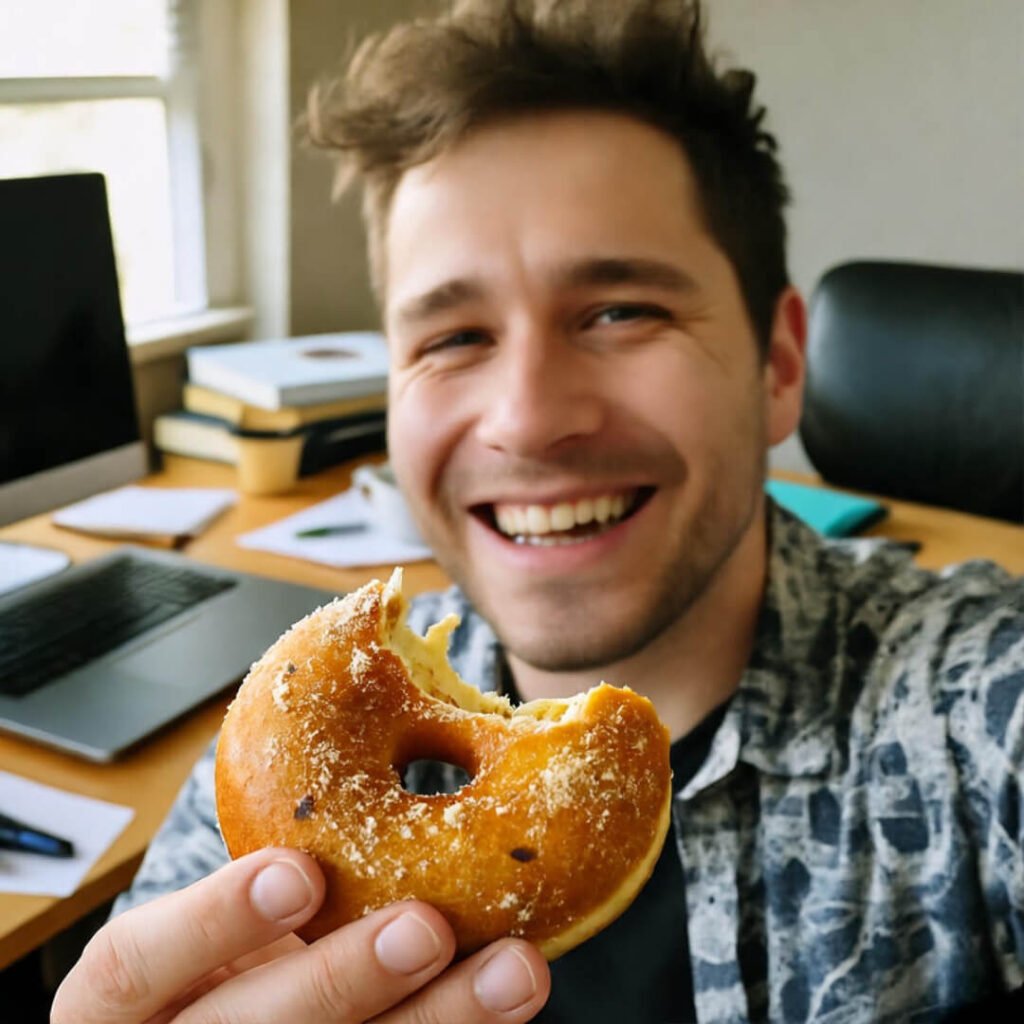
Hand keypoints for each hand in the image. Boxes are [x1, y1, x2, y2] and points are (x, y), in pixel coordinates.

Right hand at [52, 846, 550, 1022]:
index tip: (299, 870)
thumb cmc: (232, 963)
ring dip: (437, 1020)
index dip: (213, 920)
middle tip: (427, 924)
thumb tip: (388, 775)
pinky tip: (508, 1006)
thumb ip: (272, 875)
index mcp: (126, 1000)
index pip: (133, 964)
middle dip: (342, 978)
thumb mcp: (224, 917)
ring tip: (514, 971)